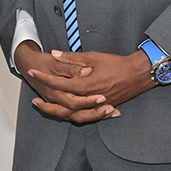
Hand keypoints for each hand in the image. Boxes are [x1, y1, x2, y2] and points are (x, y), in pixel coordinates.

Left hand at [26, 48, 157, 123]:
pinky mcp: (103, 109)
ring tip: (46, 109)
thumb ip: (71, 58)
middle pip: (62, 107)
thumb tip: (54, 54)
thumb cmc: (116, 64)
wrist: (138, 74)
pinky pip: (85, 117)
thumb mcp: (92, 57)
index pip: (58, 83)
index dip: (43, 78)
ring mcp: (97, 106)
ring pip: (73, 115)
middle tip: (34, 100)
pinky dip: (73, 116)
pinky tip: (66, 113)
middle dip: (46, 104)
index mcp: (84, 85)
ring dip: (58, 113)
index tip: (32, 72)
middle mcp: (89, 99)